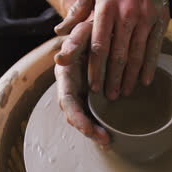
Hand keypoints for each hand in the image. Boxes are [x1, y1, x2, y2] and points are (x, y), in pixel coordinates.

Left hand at [54, 0, 169, 99]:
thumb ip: (78, 10)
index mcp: (106, 8)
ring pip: (137, 54)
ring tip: (125, 92)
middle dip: (114, 79)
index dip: (96, 69)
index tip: (94, 87)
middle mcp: (127, 14)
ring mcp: (146, 17)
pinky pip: (156, 48)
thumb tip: (60, 31)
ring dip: (131, 77)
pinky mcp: (161, 19)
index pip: (99, 46)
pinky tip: (146, 81)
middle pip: (118, 55)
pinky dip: (150, 66)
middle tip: (111, 97)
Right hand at [54, 21, 109, 146]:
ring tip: (108, 142)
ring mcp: (81, 92)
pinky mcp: (92, 94)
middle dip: (88, 130)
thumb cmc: (91, 30)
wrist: (99, 30)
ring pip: (83, 116)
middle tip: (105, 140)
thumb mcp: (82, 32)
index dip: (76, 117)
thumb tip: (59, 59)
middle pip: (74, 114)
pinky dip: (101, 124)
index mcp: (65, 75)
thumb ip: (72, 43)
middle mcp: (70, 86)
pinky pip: (93, 112)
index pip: (67, 101)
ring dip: (94, 131)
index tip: (87, 129)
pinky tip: (111, 133)